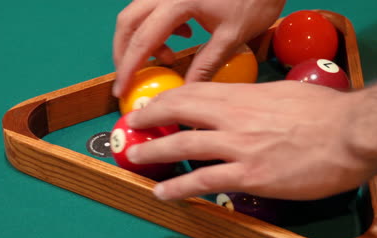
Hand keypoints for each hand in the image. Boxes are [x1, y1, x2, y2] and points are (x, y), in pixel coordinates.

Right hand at [113, 0, 285, 96]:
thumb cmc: (254, 0)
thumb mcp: (230, 37)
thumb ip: (205, 64)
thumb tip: (186, 89)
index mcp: (178, 3)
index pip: (143, 40)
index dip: (128, 67)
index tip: (122, 88)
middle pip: (128, 22)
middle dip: (124, 52)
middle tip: (132, 75)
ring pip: (137, 13)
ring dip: (142, 38)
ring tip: (169, 57)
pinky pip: (153, 7)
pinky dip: (158, 26)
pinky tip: (183, 34)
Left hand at [124, 81, 376, 199]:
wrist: (353, 133)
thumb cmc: (326, 112)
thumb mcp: (286, 93)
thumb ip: (258, 100)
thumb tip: (245, 106)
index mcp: (245, 95)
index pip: (195, 91)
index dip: (168, 98)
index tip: (155, 104)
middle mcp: (235, 117)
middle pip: (181, 111)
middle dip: (151, 117)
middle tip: (134, 124)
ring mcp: (239, 147)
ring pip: (183, 144)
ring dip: (154, 150)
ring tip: (136, 155)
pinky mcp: (250, 175)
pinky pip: (204, 180)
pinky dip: (179, 187)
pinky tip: (164, 191)